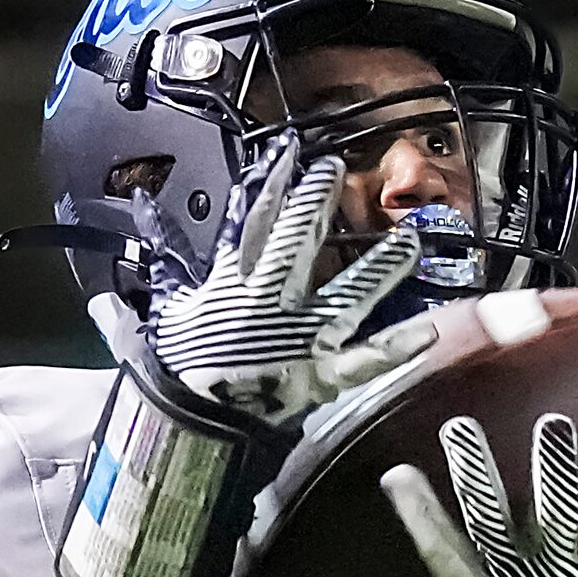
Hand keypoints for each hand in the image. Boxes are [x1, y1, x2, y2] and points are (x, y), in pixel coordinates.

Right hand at [145, 137, 436, 425]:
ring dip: (379, 267)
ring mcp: (300, 335)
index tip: (287, 154)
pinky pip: (367, 359)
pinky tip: (431, 332)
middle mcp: (270, 301)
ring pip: (347, 292)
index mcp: (232, 283)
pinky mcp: (323, 372)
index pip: (250, 221)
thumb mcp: (167, 305)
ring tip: (410, 243)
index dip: (270, 184)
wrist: (189, 422)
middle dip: (314, 200)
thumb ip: (166, 256)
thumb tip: (146, 208)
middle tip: (333, 168)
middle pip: (295, 240)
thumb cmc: (179, 369)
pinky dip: (398, 347)